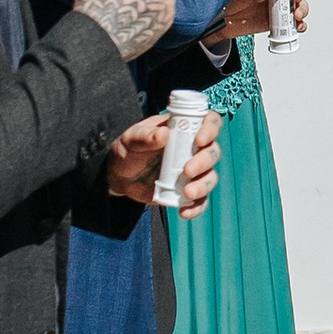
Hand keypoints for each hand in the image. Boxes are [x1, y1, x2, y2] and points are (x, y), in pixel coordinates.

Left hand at [106, 106, 220, 214]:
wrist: (119, 178)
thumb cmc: (127, 152)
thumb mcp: (130, 140)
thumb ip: (144, 136)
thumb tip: (164, 134)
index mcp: (183, 130)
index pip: (209, 122)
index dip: (211, 128)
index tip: (200, 139)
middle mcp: (193, 149)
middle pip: (213, 151)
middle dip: (205, 161)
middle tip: (187, 170)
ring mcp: (192, 171)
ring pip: (210, 176)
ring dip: (204, 185)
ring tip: (187, 193)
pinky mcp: (187, 191)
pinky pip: (201, 200)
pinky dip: (197, 207)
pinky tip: (184, 211)